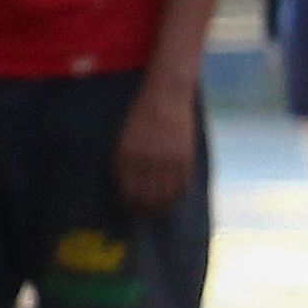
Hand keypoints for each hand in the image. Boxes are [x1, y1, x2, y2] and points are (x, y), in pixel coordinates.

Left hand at [112, 82, 199, 220]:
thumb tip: (124, 187)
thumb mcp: (124, 137)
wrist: (165, 94)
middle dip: (143, 208)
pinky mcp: (184, 156)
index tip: (129, 207)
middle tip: (142, 213)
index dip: (128, 203)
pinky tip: (172, 198)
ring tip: (157, 210)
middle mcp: (146, 159)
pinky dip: (176, 195)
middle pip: (145, 196)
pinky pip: (180, 185)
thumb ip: (124, 161)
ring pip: (164, 194)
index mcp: (126, 154)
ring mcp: (167, 159)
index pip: (126, 190)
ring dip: (160, 206)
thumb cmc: (140, 115)